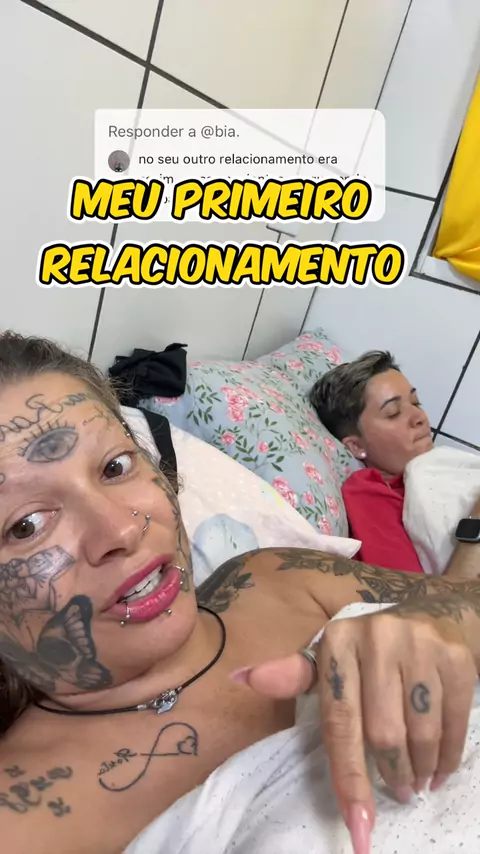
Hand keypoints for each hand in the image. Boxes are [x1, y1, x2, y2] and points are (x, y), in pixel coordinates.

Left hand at [230, 608, 476, 853]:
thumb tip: (240, 676)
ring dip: (419, 770)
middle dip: (390, 776)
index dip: (349, 777)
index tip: (358, 825)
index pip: (340, 722)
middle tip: (397, 792)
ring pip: (420, 734)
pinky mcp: (455, 657)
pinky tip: (439, 768)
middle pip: (382, 734)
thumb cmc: (371, 648)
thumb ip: (293, 675)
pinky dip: (447, 757)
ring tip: (416, 780)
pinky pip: (453, 725)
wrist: (434, 613)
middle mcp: (377, 637)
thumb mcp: (331, 657)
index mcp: (338, 641)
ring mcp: (420, 644)